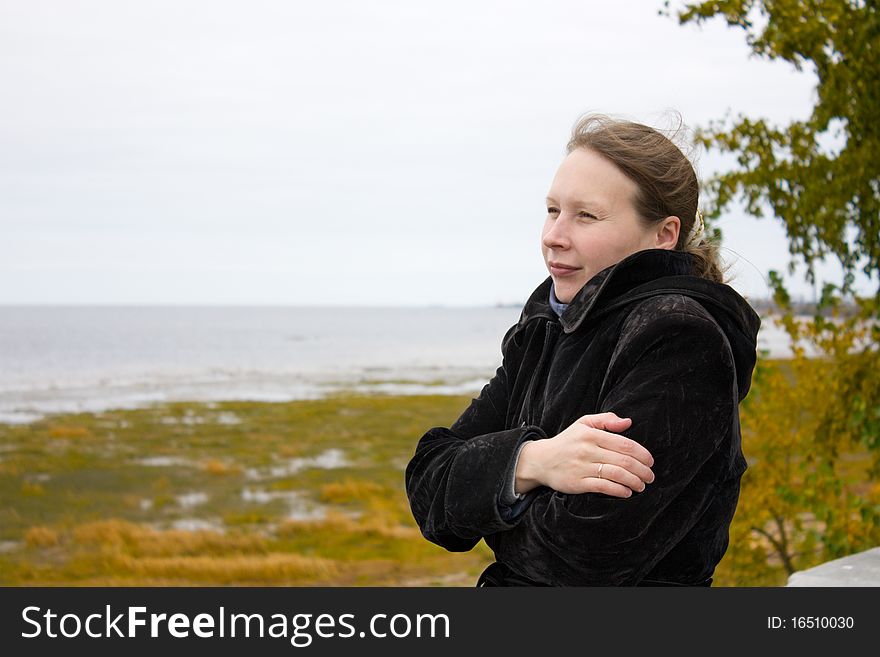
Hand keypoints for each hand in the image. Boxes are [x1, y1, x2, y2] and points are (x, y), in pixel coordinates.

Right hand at [515, 412, 654, 497]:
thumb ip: (606, 420)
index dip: (642, 454)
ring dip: (634, 481)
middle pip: (623, 461)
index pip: (624, 444)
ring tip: (641, 485)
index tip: (650, 461)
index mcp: (591, 434)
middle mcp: (587, 450)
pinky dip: (619, 490)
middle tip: (650, 476)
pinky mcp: (577, 483)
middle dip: (642, 470)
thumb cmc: (566, 442)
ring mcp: (582, 467)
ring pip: (616, 474)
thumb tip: (628, 422)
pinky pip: (603, 487)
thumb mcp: (583, 424)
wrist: (540, 460)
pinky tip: (626, 492)